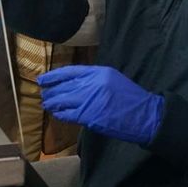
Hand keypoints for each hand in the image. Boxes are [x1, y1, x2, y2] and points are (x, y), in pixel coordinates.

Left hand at [38, 65, 163, 144]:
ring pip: (63, 99)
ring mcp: (89, 99)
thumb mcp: (113, 80)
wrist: (144, 115)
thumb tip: (75, 84)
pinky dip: (60, 114)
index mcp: (99, 72)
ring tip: (47, 104)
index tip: (43, 79)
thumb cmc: (130, 98)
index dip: (54, 76)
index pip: (70, 71)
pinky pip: (68, 114)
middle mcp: (92, 83)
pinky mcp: (89, 115)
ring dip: (53, 102)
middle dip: (51, 90)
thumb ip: (94, 80)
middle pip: (64, 86)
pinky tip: (56, 114)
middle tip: (43, 93)